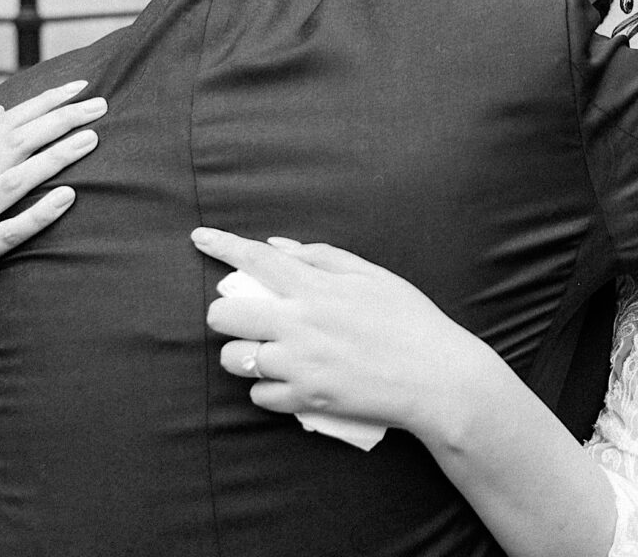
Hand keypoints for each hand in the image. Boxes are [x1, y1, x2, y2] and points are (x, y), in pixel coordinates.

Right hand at [0, 80, 105, 348]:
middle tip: (101, 105)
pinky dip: (39, 213)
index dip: (43, 102)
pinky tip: (69, 197)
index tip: (81, 86)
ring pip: (14, 181)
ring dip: (55, 157)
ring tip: (92, 139)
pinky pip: (9, 232)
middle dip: (59, 120)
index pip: (5, 123)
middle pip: (14, 143)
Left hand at [192, 227, 495, 439]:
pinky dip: (268, 388)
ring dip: (243, 353)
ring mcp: (299, 365)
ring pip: (234, 359)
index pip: (256, 259)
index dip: (222, 245)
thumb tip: (279, 246)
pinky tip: (290, 380)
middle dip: (226, 313)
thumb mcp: (374, 276)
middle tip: (246, 317)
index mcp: (317, 288)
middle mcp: (300, 324)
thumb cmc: (411, 321)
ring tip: (268, 352)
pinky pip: (259, 396)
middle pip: (225, 314)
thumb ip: (323, 257)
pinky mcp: (305, 400)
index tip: (200, 237)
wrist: (437, 378)